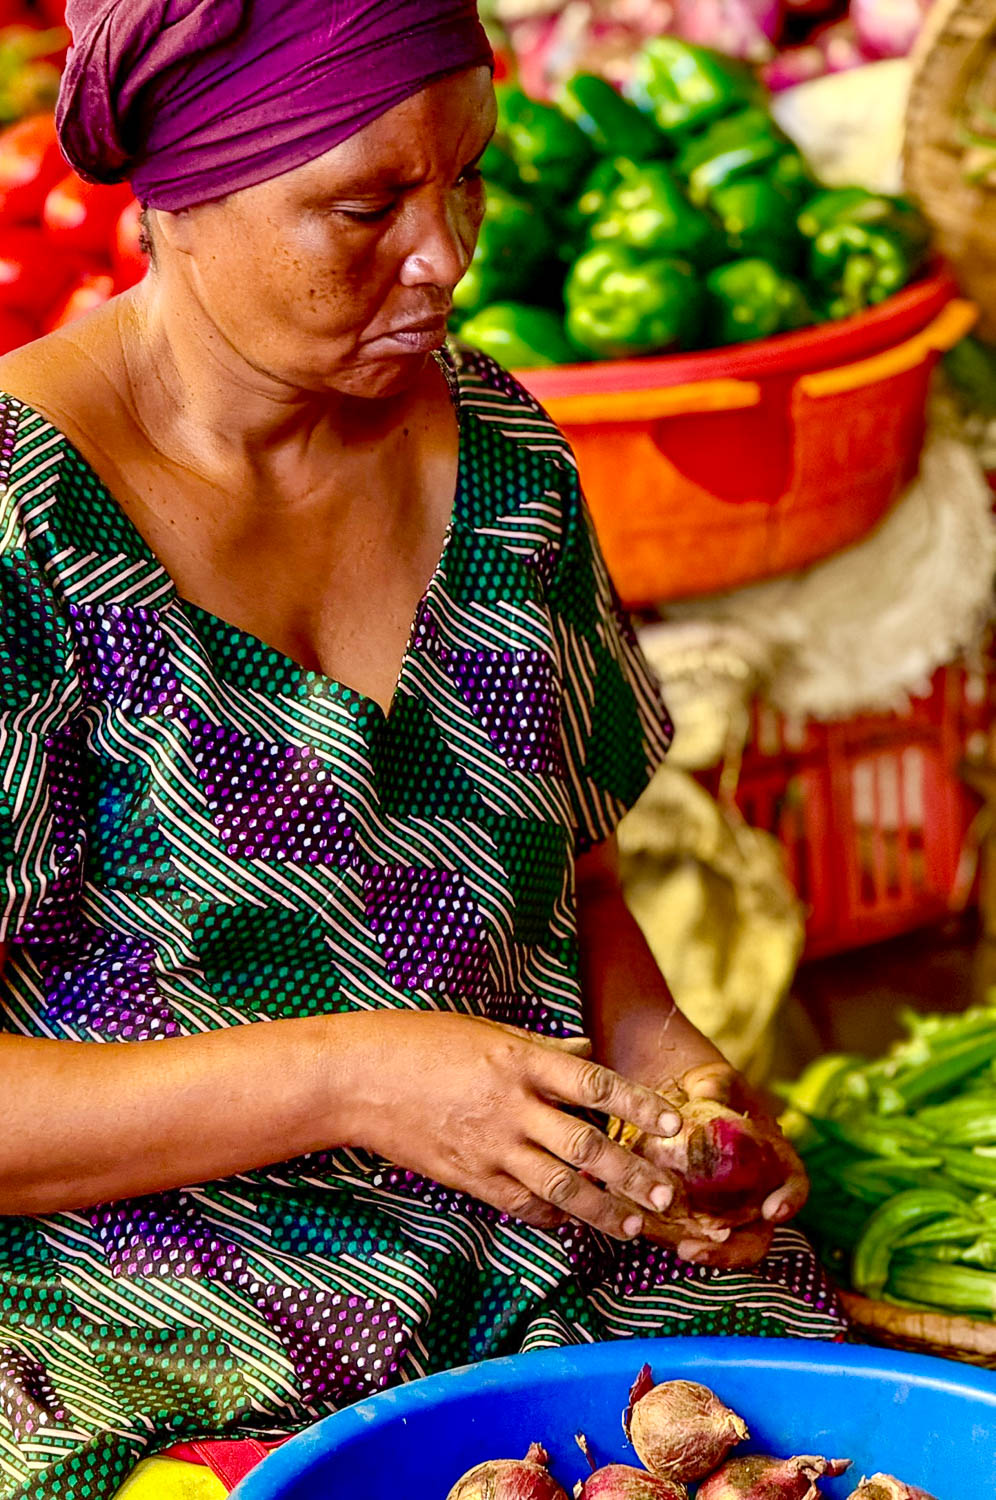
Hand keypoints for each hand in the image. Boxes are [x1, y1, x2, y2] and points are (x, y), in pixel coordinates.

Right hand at [337, 1011, 682, 1240]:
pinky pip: (517, 1203)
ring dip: (599, 1209)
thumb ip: (542, 1048)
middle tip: (667, 1196)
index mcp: (520, 1061)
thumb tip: (586, 1053)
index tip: (675, 1124)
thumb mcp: (486, 1030)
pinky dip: (548, 1215)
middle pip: (585, 1146)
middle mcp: (511, 1106)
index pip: (594, 1085)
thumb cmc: (421, 1042)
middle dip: (631, 1175)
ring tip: (632, 1226)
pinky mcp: (466, 1176)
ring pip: (557, 1186)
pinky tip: (569, 1223)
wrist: (358, 1079)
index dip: (639, 1106)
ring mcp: (488, 1146)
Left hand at [672, 1060, 808, 1267]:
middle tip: (702, 1249)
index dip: (789, 1200)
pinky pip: (686, 1235)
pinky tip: (648, 1231)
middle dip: (733, 1252)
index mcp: (774, 1160)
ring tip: (677, 1249)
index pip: (794, 1184)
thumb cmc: (709, 1088)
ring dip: (702, 1253)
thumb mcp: (715, 1081)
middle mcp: (753, 1195)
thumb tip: (708, 1094)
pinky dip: (671, 1238)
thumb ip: (716, 1087)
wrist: (679, 1099)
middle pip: (756, 1237)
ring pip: (721, 1245)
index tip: (773, 1211)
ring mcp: (723, 1211)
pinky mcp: (692, 1216)